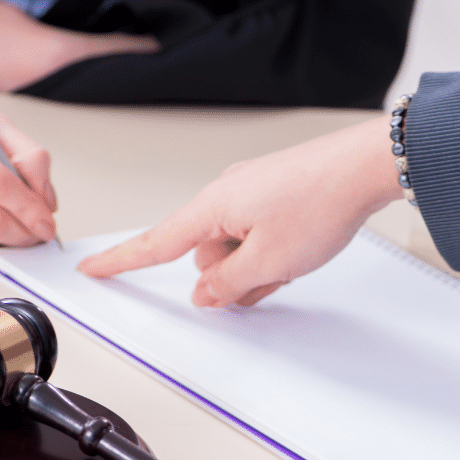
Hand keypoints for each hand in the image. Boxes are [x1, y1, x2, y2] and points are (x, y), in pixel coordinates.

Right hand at [77, 115, 403, 306]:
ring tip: (294, 259)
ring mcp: (252, 192)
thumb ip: (228, 285)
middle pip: (206, 255)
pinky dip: (273, 252)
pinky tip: (300, 250)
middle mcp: (226, 195)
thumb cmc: (321, 201)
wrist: (365, 167)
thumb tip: (203, 293)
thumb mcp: (269, 262)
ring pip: (237, 249)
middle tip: (268, 276)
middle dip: (230, 277)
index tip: (94, 268)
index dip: (122, 262)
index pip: (155, 243)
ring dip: (258, 266)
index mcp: (212, 208)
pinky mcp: (275, 194)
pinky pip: (259, 235)